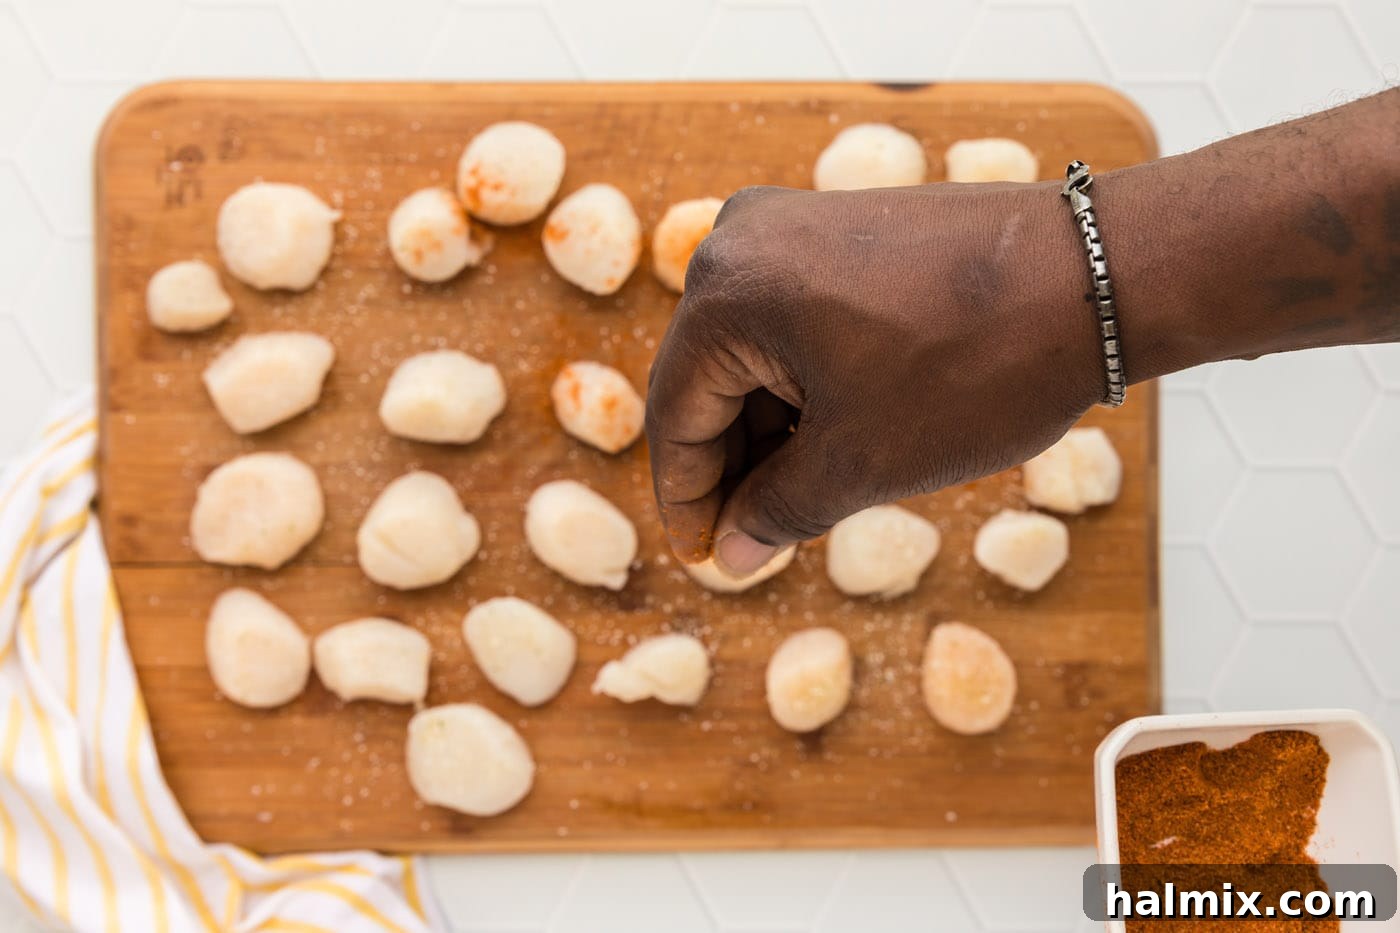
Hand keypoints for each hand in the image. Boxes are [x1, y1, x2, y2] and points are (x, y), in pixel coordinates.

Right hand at [645, 181, 1105, 574]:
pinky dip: (805, 384)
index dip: (687, 500)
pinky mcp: (844, 228)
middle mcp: (744, 239)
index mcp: (726, 290)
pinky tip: (835, 438)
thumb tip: (731, 552)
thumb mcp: (861, 461)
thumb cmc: (977, 366)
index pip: (675, 415)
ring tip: (805, 498)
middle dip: (734, 466)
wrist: (1098, 275)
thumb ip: (777, 511)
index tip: (704, 558)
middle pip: (710, 379)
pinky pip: (796, 320)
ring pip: (756, 352)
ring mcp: (796, 224)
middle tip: (757, 540)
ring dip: (772, 429)